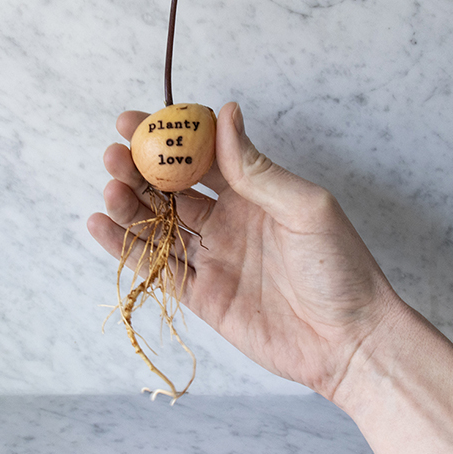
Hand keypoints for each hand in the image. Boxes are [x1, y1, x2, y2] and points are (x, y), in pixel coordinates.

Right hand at [88, 102, 403, 399]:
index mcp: (252, 193)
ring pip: (159, 226)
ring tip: (108, 190)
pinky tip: (102, 226)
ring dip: (129, 207)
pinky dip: (127, 249)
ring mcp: (212, 257)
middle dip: (139, 171)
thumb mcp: (304, 207)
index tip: (135, 121)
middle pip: (171, 190)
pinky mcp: (202, 295)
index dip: (167, 138)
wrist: (350, 341)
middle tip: (112, 156)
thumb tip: (226, 113)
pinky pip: (157, 268)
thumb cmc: (340, 267)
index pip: (199, 157)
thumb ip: (256, 168)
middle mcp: (227, 220)